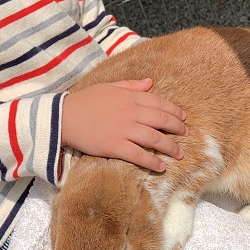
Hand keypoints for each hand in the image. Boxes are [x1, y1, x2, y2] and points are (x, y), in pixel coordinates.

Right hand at [61, 78, 187, 171]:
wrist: (63, 117)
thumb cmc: (85, 101)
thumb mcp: (108, 87)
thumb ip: (131, 85)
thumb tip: (150, 83)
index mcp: (129, 96)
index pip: (160, 103)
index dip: (175, 111)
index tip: (183, 118)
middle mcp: (131, 112)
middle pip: (162, 121)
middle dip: (178, 129)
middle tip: (186, 135)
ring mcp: (124, 130)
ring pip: (155, 139)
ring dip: (171, 148)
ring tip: (180, 153)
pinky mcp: (115, 146)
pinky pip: (140, 156)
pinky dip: (153, 162)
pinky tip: (162, 167)